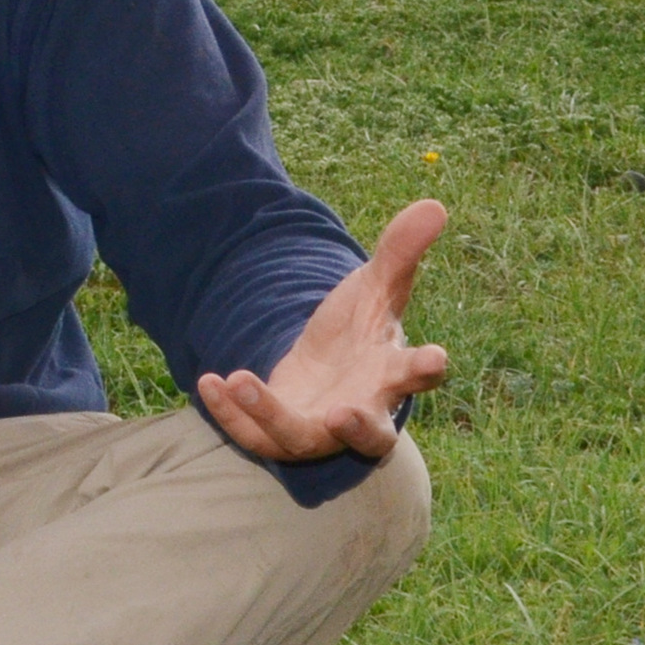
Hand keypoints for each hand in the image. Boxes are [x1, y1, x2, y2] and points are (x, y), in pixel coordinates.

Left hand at [197, 199, 450, 462]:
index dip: (426, 369)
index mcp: (392, 373)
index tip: (435, 358)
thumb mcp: (375, 286)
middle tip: (341, 414)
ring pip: (302, 440)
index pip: (417, 376)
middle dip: (358, 428)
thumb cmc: (362, 329)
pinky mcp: (279, 434)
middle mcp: (362, 410)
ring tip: (240, 379)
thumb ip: (400, 251)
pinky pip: (254, 436)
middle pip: (371, 436)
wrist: (327, 368)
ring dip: (271, 415)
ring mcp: (320, 430)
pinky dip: (230, 414)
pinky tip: (209, 380)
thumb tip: (434, 204)